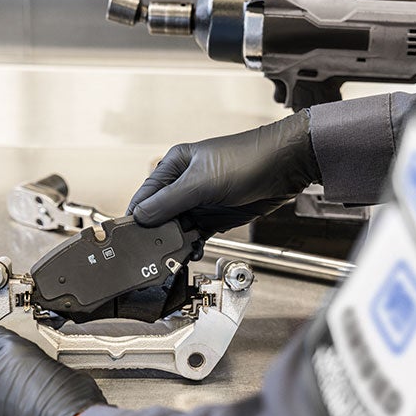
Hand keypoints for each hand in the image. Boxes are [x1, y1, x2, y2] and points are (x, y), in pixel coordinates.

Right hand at [127, 110, 320, 235]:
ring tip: (174, 255)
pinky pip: (196, 236)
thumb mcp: (202, 182)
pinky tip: (191, 253)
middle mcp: (184, 183)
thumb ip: (169, 201)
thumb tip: (141, 216)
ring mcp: (201, 201)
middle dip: (157, 233)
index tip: (130, 237)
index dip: (137, 216)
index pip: (145, 195)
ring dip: (175, 242)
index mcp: (175, 166)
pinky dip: (192, 246)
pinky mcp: (216, 217)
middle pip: (160, 214)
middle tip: (154, 251)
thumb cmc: (248, 160)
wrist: (285, 168)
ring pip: (178, 228)